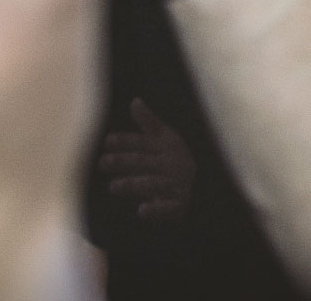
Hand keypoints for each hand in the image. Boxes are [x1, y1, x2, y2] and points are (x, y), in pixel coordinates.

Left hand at [99, 99, 195, 222]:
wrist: (207, 185)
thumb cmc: (177, 159)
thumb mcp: (166, 138)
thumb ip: (149, 122)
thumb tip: (135, 101)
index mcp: (164, 147)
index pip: (142, 143)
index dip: (125, 141)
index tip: (107, 141)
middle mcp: (169, 165)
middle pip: (144, 162)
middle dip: (123, 162)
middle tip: (103, 163)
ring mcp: (175, 185)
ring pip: (152, 184)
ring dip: (133, 184)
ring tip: (113, 186)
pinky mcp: (179, 205)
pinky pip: (168, 208)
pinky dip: (156, 210)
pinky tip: (142, 211)